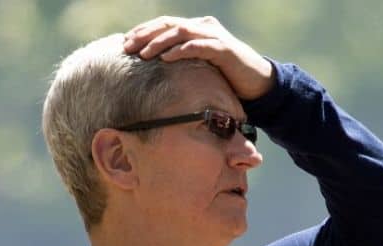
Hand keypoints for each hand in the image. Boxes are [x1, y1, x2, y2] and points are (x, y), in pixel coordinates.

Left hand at [122, 16, 273, 99]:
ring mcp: (214, 36)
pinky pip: (199, 46)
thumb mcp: (199, 67)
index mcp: (196, 29)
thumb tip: (153, 70)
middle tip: (127, 46)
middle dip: (145, 34)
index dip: (143, 31)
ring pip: (181, 32)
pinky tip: (166, 59)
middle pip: (169, 24)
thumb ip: (181, 62)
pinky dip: (181, 51)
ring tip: (143, 54)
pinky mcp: (224, 49)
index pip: (165, 24)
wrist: (258, 83)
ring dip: (159, 42)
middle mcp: (204, 27)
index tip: (124, 43)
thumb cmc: (226, 77)